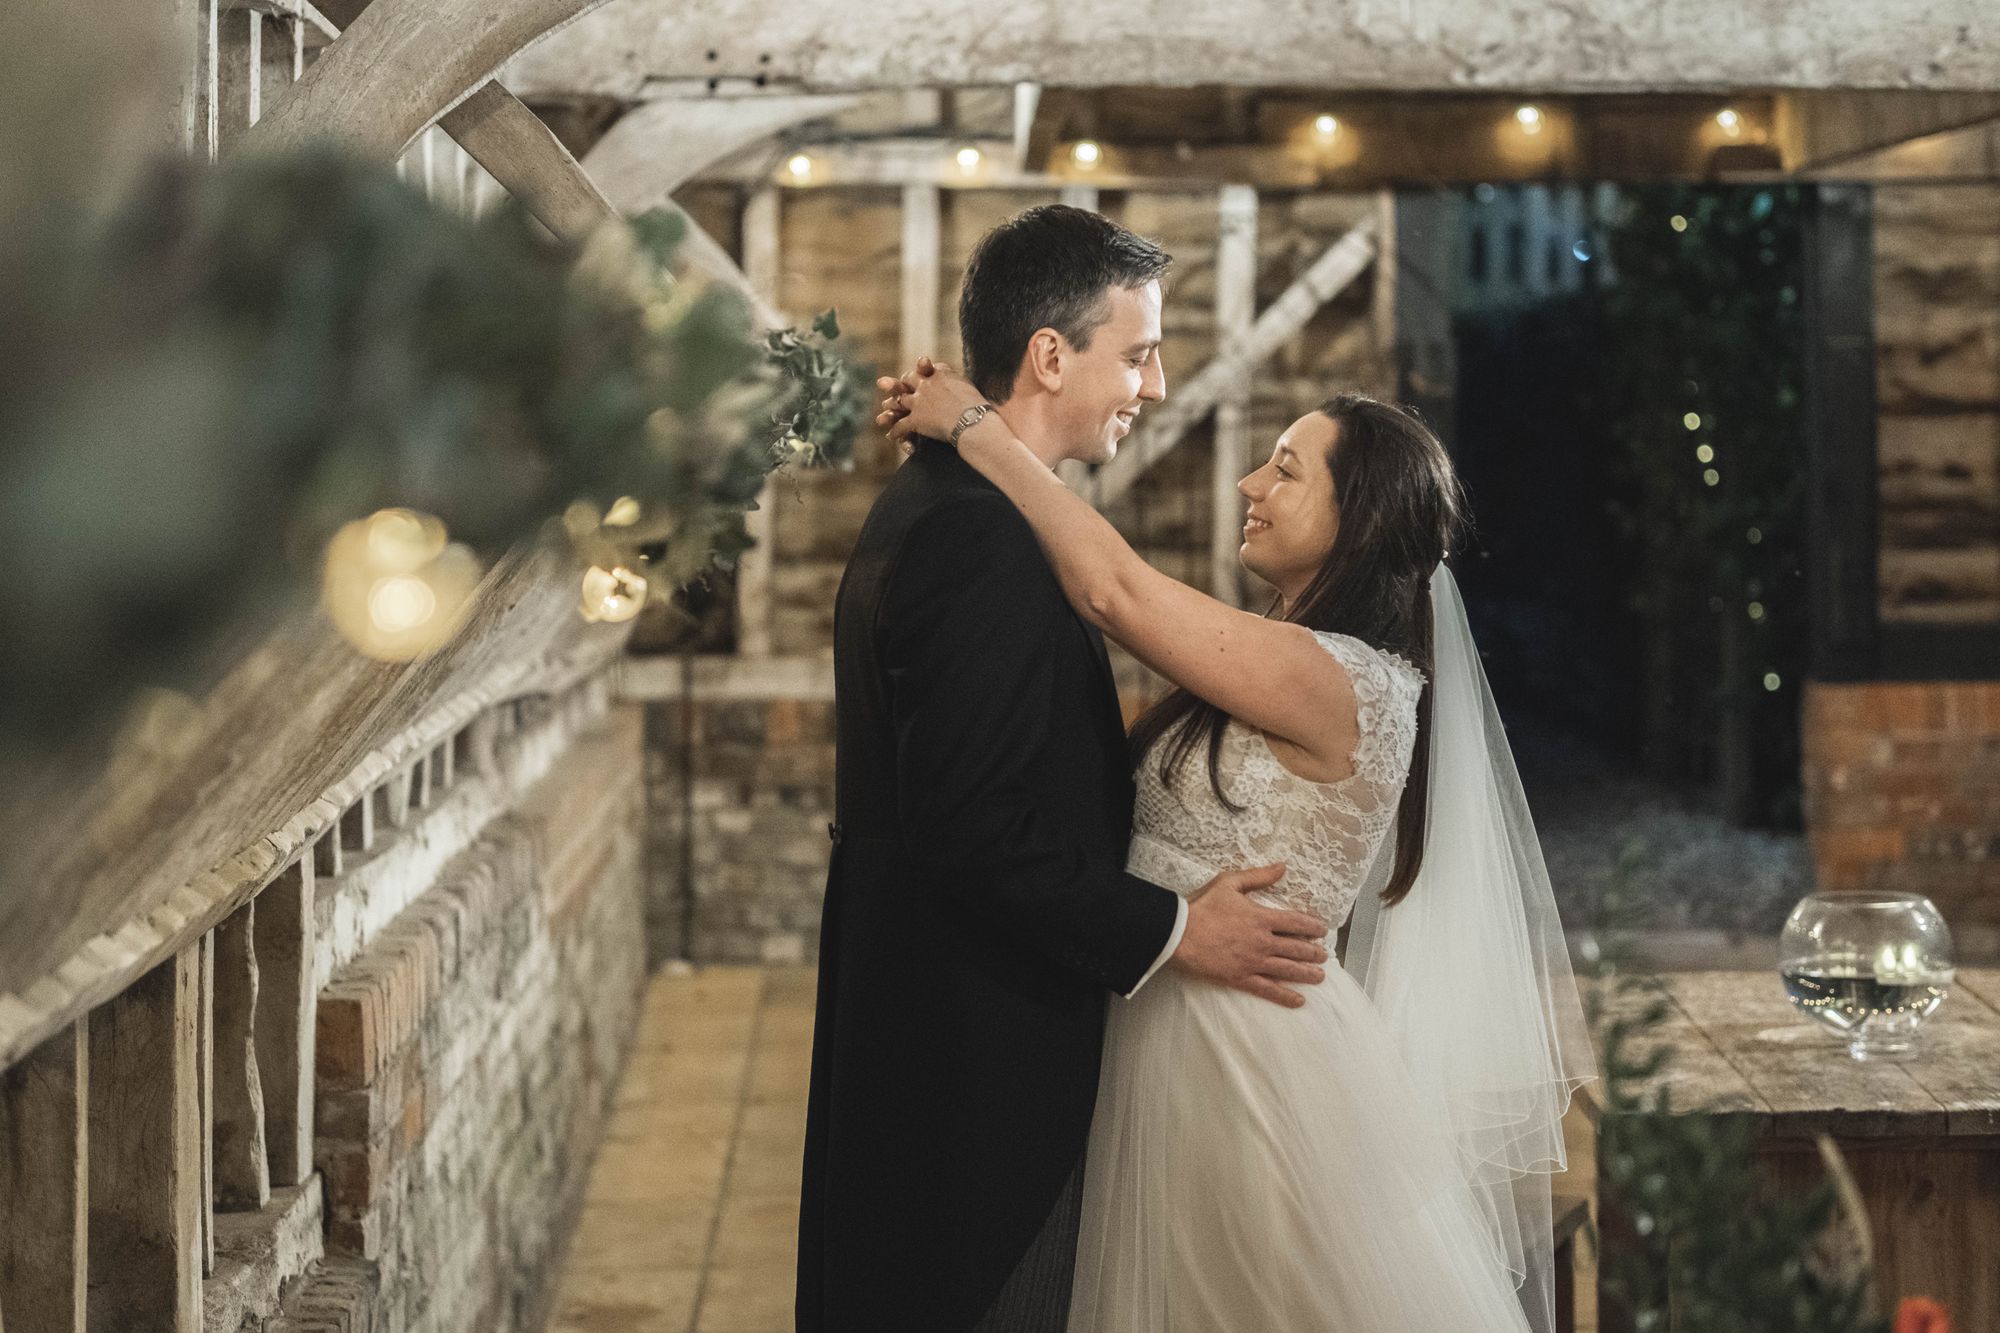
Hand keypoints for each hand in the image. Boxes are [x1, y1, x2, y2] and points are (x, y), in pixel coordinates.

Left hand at [875, 357, 989, 449]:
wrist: (973, 420)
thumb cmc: (977, 406)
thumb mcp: (968, 385)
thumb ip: (958, 381)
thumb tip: (958, 384)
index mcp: (940, 374)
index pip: (927, 368)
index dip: (922, 371)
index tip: (921, 373)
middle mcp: (926, 384)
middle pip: (909, 379)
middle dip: (903, 383)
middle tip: (900, 387)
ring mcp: (919, 401)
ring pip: (900, 400)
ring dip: (892, 406)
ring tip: (887, 411)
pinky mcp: (916, 419)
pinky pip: (901, 425)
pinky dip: (896, 432)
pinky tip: (891, 436)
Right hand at [1170, 864, 1329, 1008]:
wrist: (1178, 933)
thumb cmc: (1202, 906)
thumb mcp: (1229, 882)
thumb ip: (1258, 876)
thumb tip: (1282, 867)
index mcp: (1261, 917)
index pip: (1296, 923)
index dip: (1312, 927)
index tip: (1322, 930)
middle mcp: (1262, 941)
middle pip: (1297, 948)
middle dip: (1314, 952)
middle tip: (1324, 955)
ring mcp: (1253, 962)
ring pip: (1288, 970)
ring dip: (1307, 973)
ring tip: (1320, 976)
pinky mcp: (1241, 978)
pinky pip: (1268, 989)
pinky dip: (1285, 996)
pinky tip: (1299, 1001)